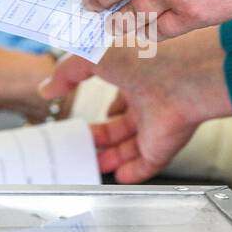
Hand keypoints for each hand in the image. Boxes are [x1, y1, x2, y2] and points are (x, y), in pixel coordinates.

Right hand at [40, 27, 231, 181]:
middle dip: (104, 135)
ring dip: (113, 157)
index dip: (107, 103)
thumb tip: (47, 89)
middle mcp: (149, 99)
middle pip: (123, 124)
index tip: (91, 112)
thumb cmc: (147, 55)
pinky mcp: (163, 144)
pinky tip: (119, 177)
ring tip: (91, 164)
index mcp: (137, 74)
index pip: (121, 93)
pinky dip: (134, 173)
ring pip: (132, 146)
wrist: (183, 75)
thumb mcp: (93, 54)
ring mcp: (157, 123)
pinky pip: (148, 163)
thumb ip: (68, 71)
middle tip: (83, 143)